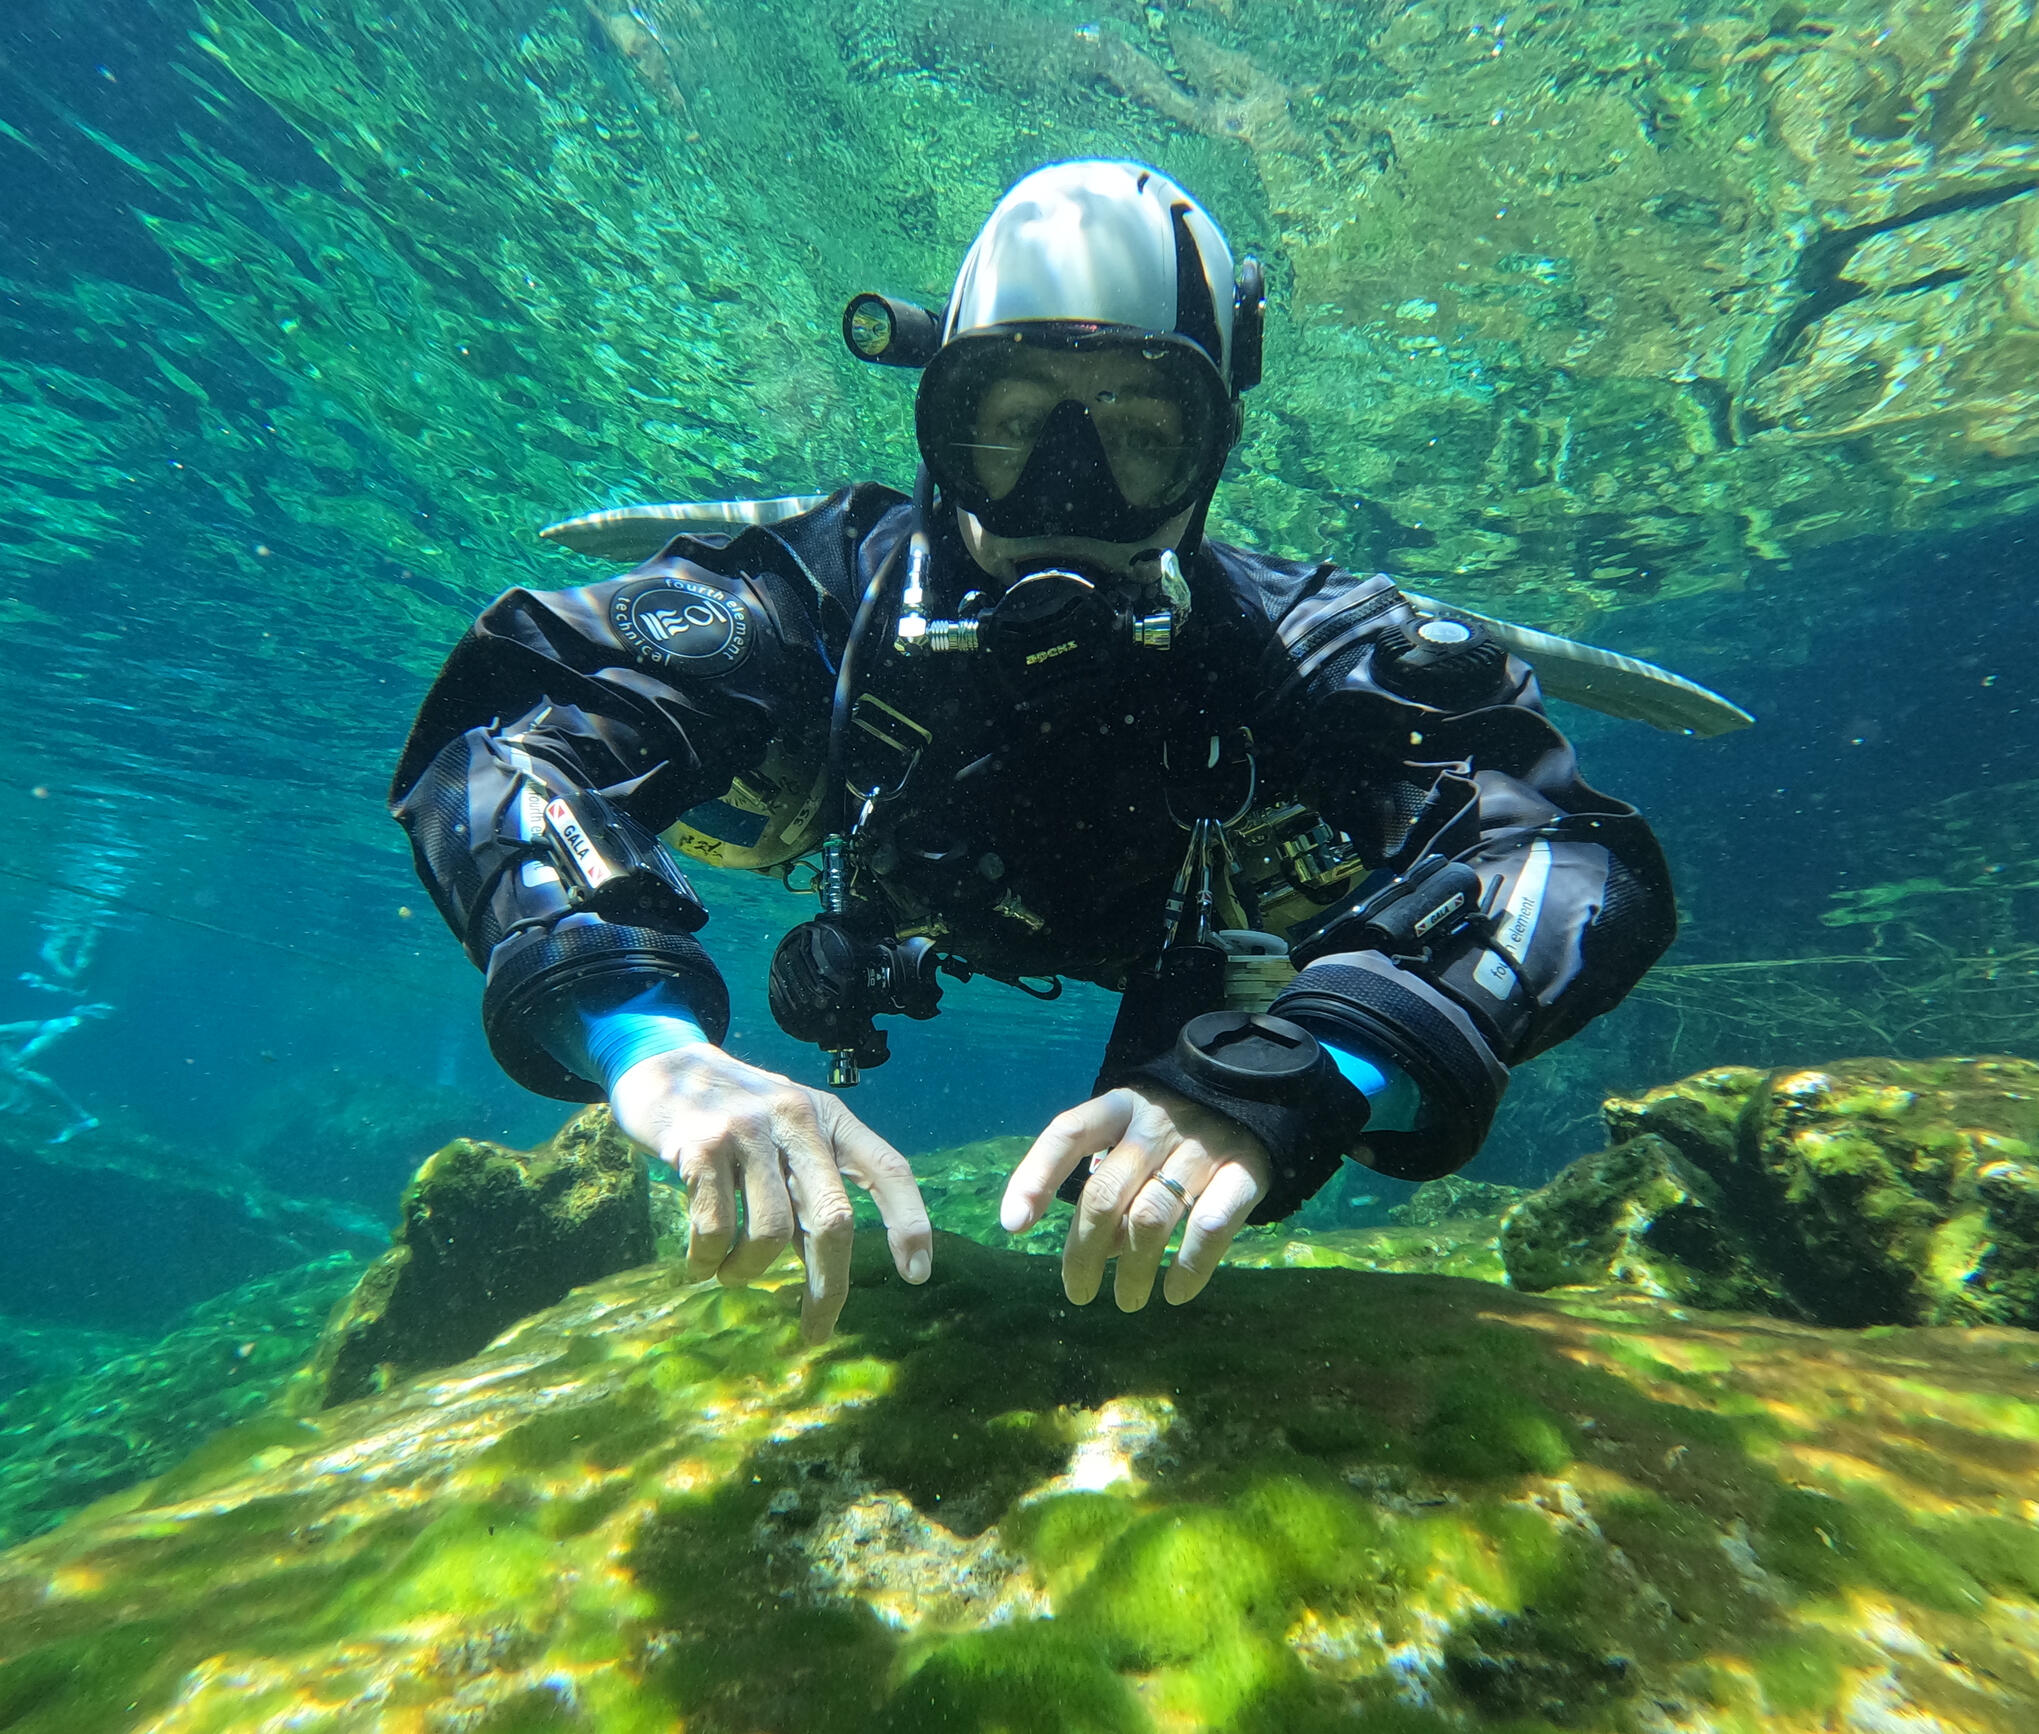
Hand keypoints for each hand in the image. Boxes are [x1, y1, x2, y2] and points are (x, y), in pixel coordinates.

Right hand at [609, 1045, 932, 1341]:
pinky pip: (714, 1229)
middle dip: (828, 1285)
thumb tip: (828, 1272)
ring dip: (749, 1271)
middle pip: (833, 1218)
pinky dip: (707, 1261)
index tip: (918, 1273)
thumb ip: (812, 1187)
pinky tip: (700, 1263)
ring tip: (730, 1273)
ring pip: (770, 1232)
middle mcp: (797, 1118)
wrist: (664, 1066)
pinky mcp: (700, 1146)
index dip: (909, 1221)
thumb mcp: (790, 1133)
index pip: (887, 1168)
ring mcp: (748, 1130)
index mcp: (829, 1116)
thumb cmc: (738, 1116)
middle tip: (817, 1328)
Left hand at [999, 1084, 1270, 1310]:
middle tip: (1078, 1292)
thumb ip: (1108, 1185)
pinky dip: (1190, 1267)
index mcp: (1120, 1106)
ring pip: (1151, 1218)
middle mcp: (1156, 1124)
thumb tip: (1096, 1250)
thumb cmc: (1174, 1130)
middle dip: (1084, 1251)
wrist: (1255, 1096)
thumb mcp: (1133, 1137)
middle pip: (1105, 1193)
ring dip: (1133, 1270)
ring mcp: (1202, 1147)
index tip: (1013, 1226)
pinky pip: (1210, 1227)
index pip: (1068, 1133)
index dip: (1036, 1177)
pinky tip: (1175, 1293)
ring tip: (1127, 1301)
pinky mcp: (1245, 1171)